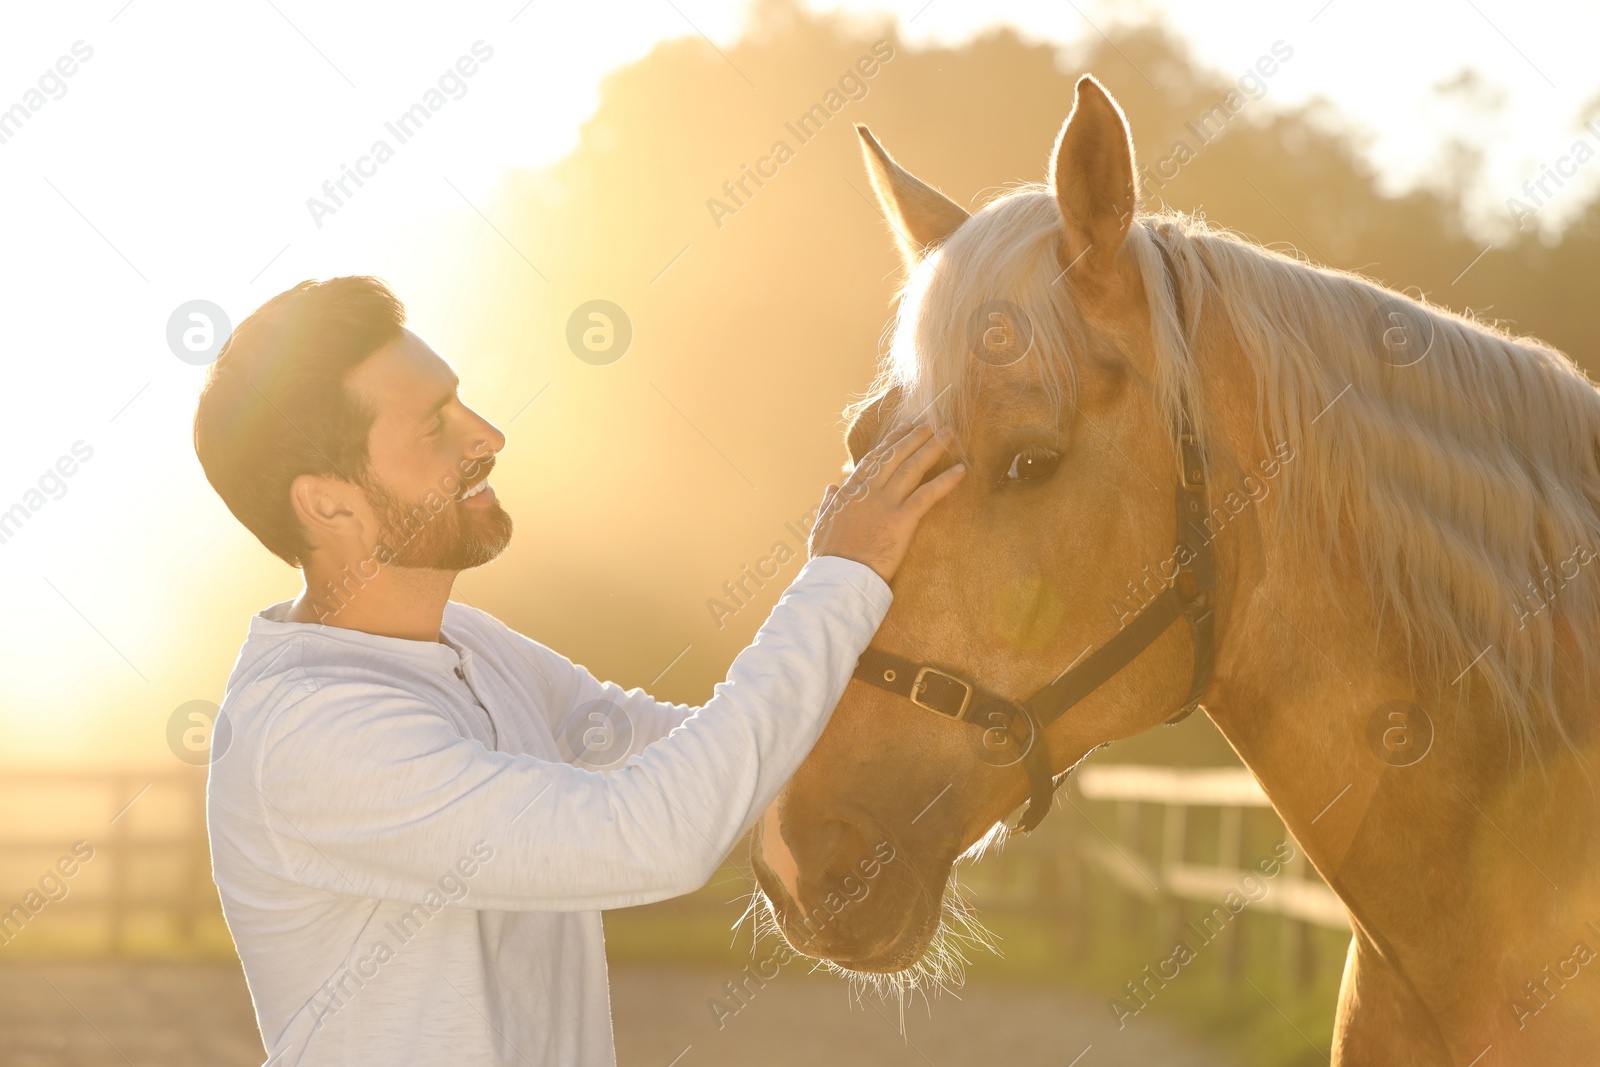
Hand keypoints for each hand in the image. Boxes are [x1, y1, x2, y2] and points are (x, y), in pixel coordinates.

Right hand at [808, 422, 965, 582]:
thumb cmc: (828, 557)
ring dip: (932, 448)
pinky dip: (945, 481)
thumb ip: (828, 502)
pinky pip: (928, 496)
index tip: (904, 428)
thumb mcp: (821, 525)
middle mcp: (869, 492)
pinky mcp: (902, 520)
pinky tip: (961, 469)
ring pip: (912, 468)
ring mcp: (886, 504)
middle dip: (915, 437)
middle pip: (895, 456)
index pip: (873, 459)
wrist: (838, 578)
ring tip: (948, 434)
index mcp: (849, 492)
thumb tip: (831, 486)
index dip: (891, 441)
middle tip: (931, 423)